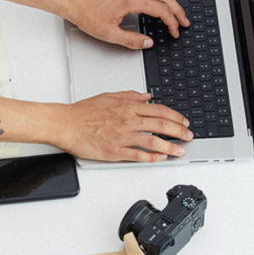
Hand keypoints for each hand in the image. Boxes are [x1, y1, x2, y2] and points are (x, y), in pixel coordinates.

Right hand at [50, 91, 193, 161]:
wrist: (65, 125)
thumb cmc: (82, 112)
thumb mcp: (108, 96)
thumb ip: (129, 96)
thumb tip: (146, 96)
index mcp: (127, 107)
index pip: (159, 110)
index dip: (175, 117)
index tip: (183, 122)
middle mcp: (128, 121)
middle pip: (161, 126)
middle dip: (178, 132)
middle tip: (188, 136)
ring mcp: (122, 137)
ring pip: (153, 142)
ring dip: (170, 147)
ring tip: (180, 150)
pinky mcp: (114, 151)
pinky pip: (137, 155)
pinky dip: (151, 157)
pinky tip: (160, 158)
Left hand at [65, 0, 188, 49]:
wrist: (76, 4)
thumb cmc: (88, 16)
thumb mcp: (109, 34)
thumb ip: (131, 40)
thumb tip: (148, 42)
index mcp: (131, 1)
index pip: (161, 10)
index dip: (171, 22)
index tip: (175, 32)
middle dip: (178, 11)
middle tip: (184, 23)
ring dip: (172, 0)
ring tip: (178, 12)